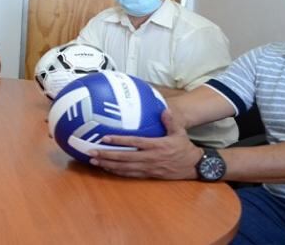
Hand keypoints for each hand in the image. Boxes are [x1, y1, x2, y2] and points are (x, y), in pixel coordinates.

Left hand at [86, 109, 202, 178]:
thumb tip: (165, 109)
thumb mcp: (180, 132)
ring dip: (108, 165)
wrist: (193, 166)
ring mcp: (148, 168)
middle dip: (106, 155)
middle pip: (124, 157)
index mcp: (156, 146)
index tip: (104, 138)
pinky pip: (130, 174)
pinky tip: (106, 169)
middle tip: (91, 152)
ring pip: (124, 168)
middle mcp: (150, 158)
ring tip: (94, 162)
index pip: (134, 143)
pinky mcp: (148, 175)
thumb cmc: (184, 147)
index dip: (119, 140)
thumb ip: (171, 121)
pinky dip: (117, 172)